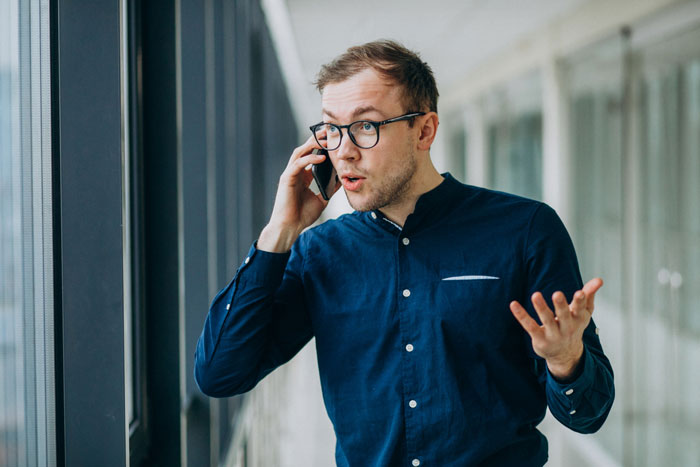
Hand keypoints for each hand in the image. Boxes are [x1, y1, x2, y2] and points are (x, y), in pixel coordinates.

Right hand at [258, 135, 340, 252]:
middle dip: (317, 138)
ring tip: (326, 138)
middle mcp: (295, 172)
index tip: (334, 138)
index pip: (312, 155)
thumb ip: (330, 188)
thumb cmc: (302, 215)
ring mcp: (290, 174)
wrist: (290, 227)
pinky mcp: (286, 179)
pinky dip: (309, 159)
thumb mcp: (322, 199)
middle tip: (330, 130)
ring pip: (300, 152)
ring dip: (313, 144)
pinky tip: (321, 157)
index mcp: (303, 176)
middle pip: (305, 149)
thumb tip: (343, 179)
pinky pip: (298, 164)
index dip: (321, 145)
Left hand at [509, 278, 602, 380]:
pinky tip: (514, 304)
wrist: (565, 354)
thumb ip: (589, 295)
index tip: (580, 292)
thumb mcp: (584, 312)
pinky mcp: (539, 338)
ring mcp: (552, 333)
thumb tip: (599, 279)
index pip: (580, 308)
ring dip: (541, 308)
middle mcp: (566, 327)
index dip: (580, 301)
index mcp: (578, 319)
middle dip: (561, 305)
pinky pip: (529, 325)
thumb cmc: (573, 327)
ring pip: (547, 319)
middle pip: (564, 315)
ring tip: (535, 295)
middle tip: (557, 294)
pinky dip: (521, 315)